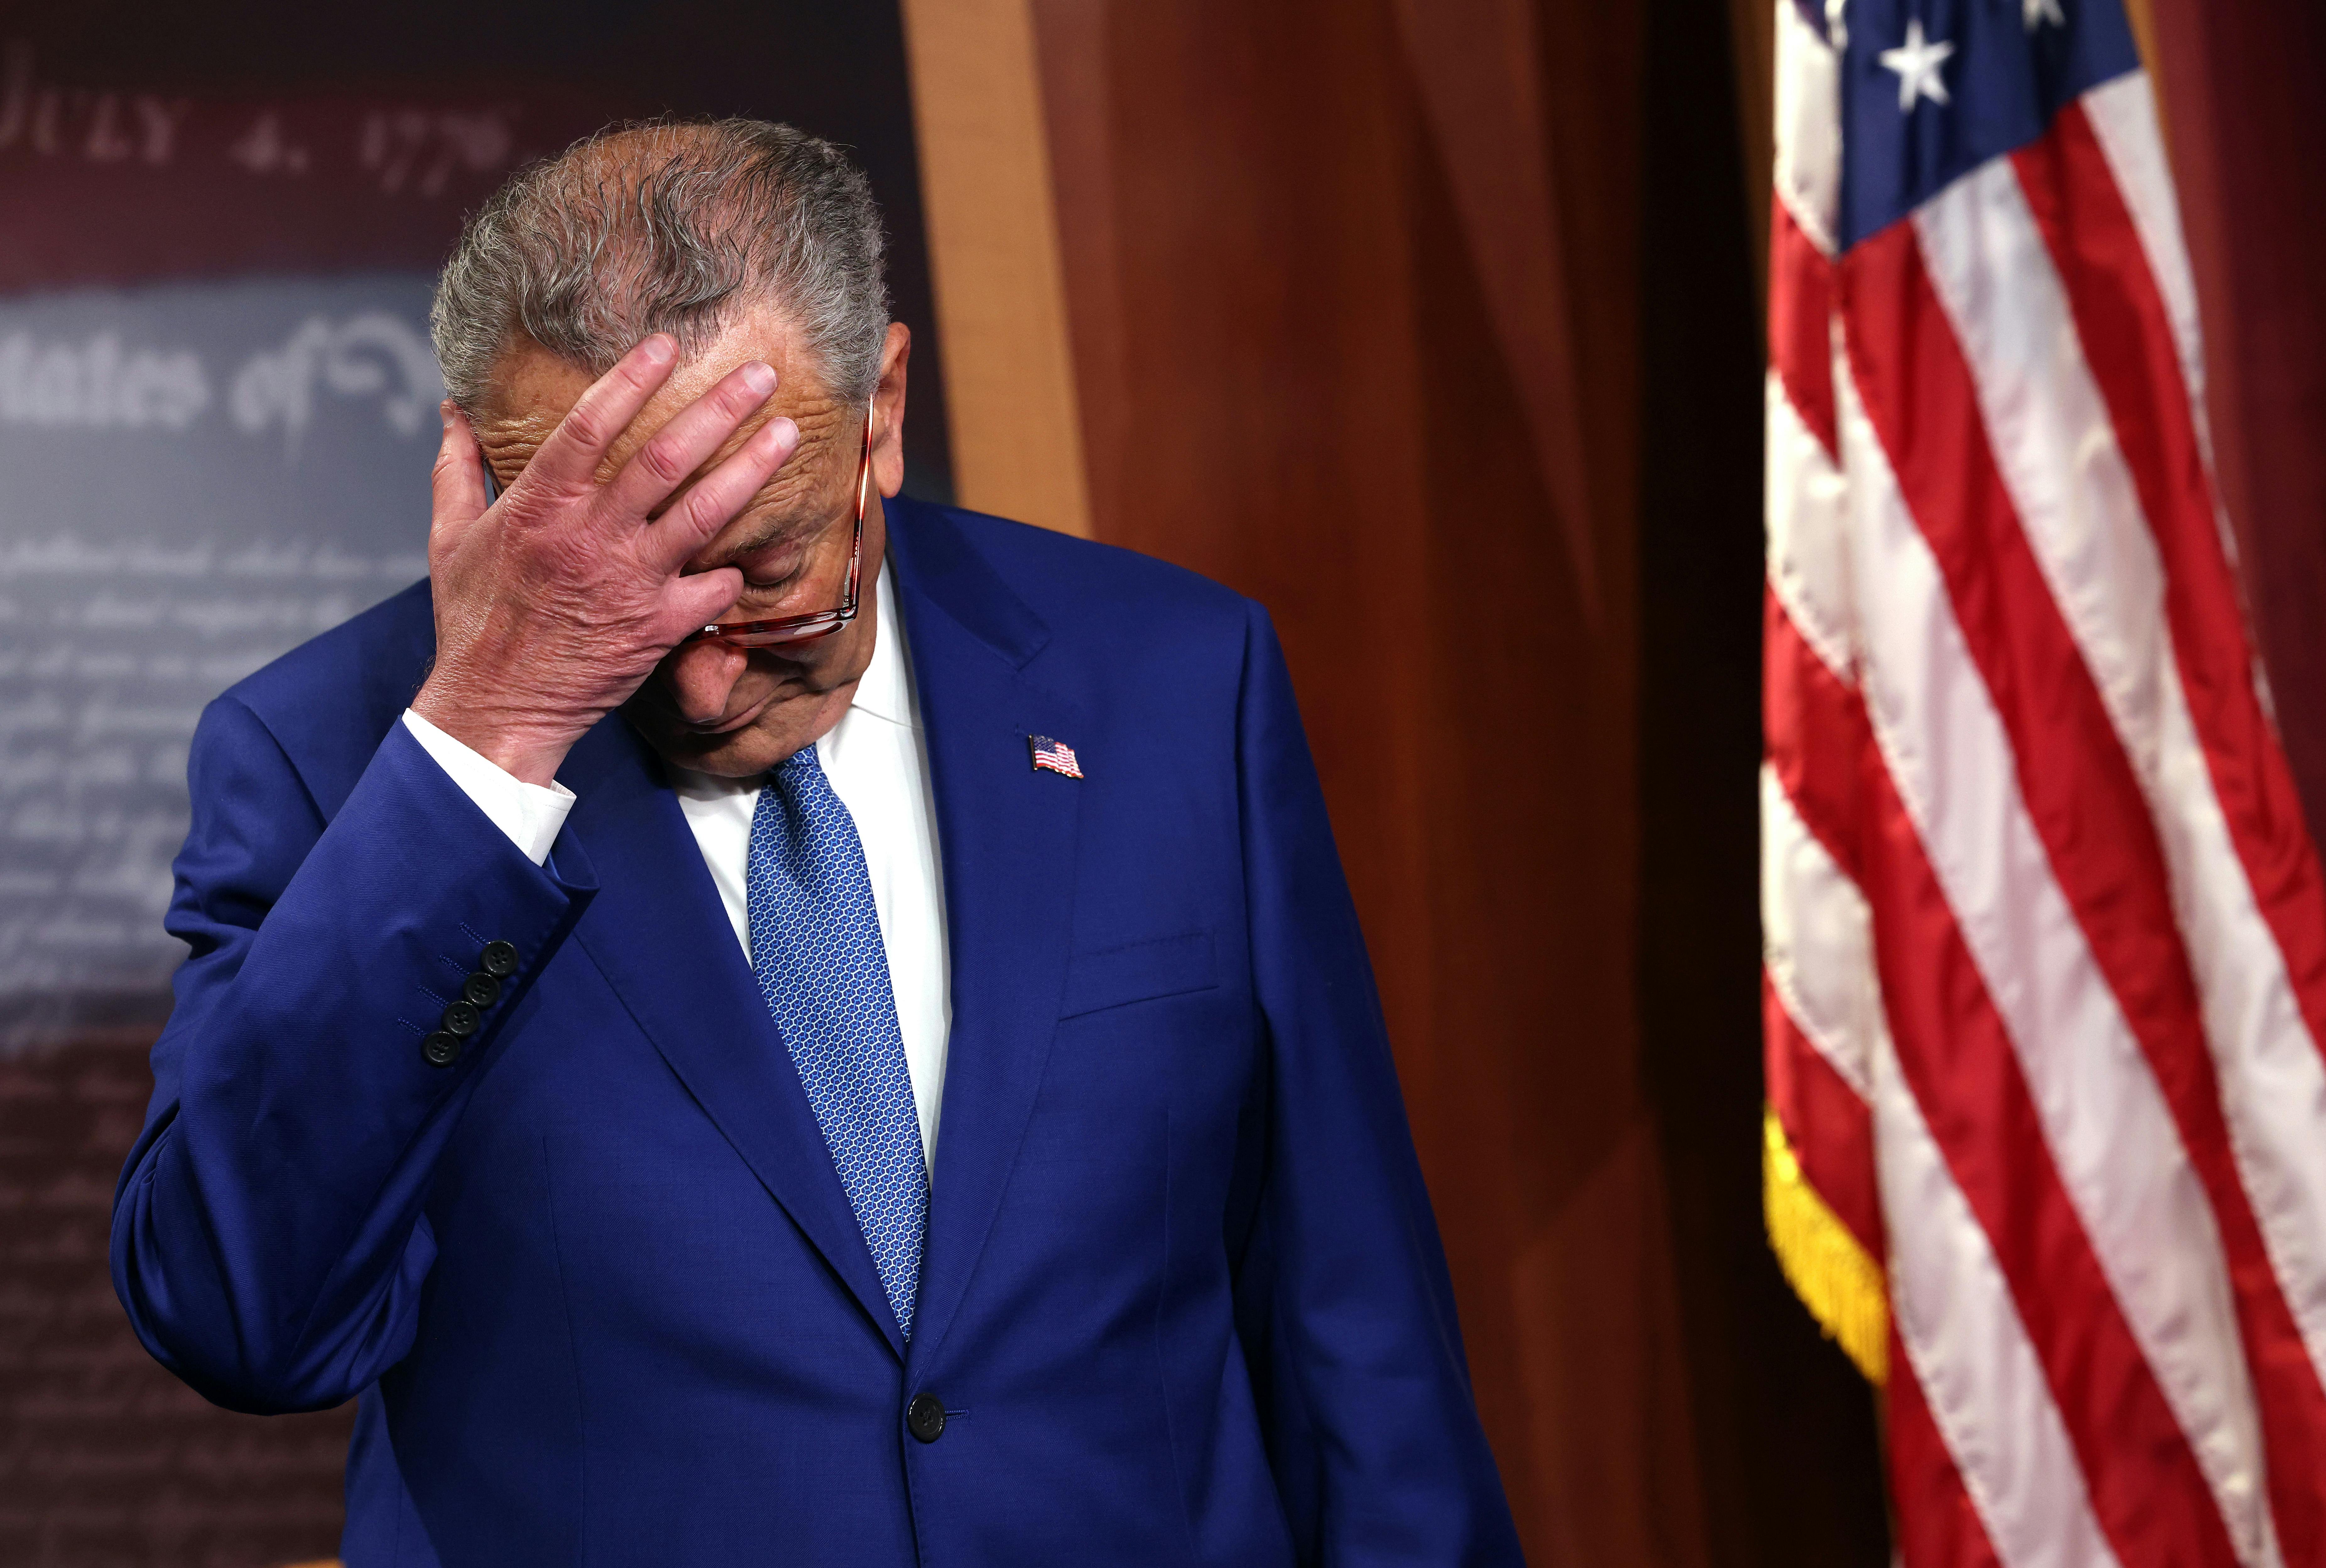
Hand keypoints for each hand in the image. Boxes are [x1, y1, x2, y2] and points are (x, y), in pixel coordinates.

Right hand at [411, 336, 798, 785]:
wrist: (495, 707)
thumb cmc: (474, 622)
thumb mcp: (449, 539)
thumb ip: (456, 470)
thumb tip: (451, 411)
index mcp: (540, 507)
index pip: (590, 425)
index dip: (631, 380)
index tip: (667, 345)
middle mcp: (592, 536)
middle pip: (667, 458)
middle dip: (720, 410)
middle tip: (762, 375)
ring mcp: (630, 581)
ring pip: (705, 514)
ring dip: (751, 471)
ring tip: (786, 435)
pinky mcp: (658, 627)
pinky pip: (714, 588)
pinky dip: (737, 569)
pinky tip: (755, 552)